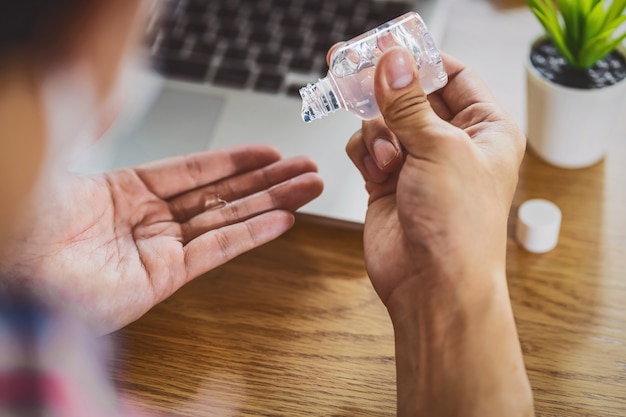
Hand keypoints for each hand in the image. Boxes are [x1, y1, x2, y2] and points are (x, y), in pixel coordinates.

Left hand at [0, 145, 322, 333]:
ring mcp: (156, 249)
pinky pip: (215, 253)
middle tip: (306, 171)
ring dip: (271, 204)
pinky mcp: (161, 279)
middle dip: (267, 182)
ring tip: (307, 189)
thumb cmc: (26, 214)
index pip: (194, 171)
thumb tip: (117, 95)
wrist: (10, 264)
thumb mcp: (66, 156)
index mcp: (125, 190)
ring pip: (226, 220)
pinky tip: (281, 220)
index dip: (235, 161)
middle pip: (220, 195)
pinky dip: (250, 236)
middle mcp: (146, 219)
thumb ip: (99, 128)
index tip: (270, 154)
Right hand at [346, 48, 533, 415]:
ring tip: (389, 160)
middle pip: (410, 94)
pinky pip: (365, 146)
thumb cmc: (458, 227)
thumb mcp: (439, 149)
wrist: (432, 287)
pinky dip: (364, 153)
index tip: (386, 45)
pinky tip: (378, 173)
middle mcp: (451, 143)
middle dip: (384, 86)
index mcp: (484, 129)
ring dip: (378, 133)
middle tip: (351, 63)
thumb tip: (391, 61)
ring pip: (382, 119)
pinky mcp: (387, 180)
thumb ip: (408, 102)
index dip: (418, 59)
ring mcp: (416, 162)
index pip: (450, 74)